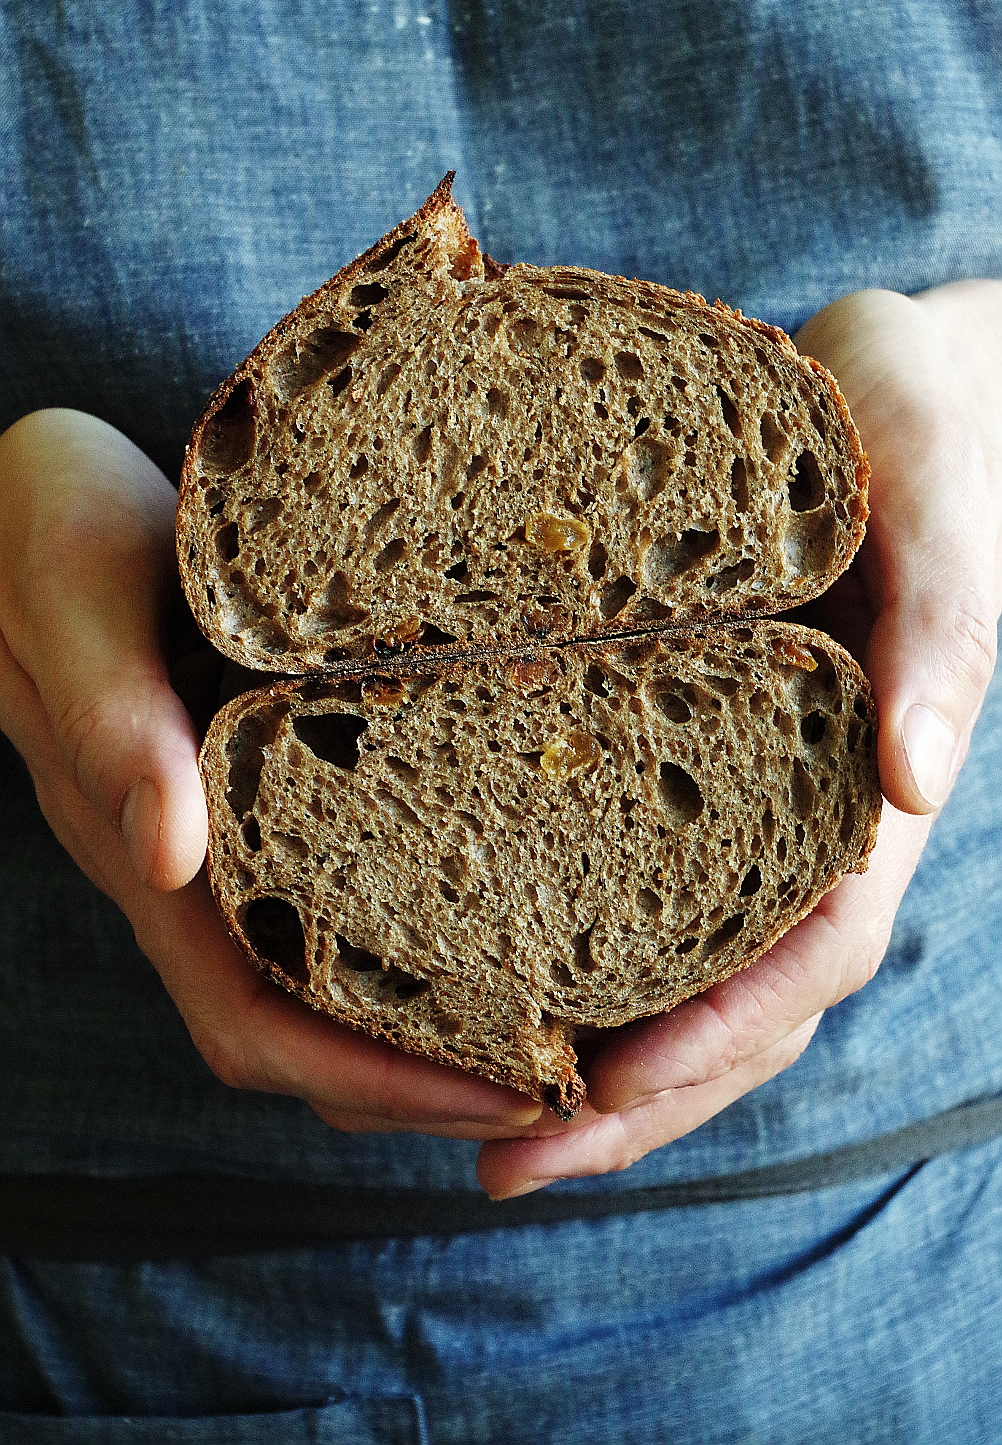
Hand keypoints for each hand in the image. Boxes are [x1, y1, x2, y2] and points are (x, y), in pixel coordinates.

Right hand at [0, 409, 540, 1139]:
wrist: (17, 505)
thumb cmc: (46, 538)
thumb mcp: (81, 606)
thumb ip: (115, 727)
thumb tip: (167, 855)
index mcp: (149, 859)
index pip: (258, 1026)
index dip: (376, 1081)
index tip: (505, 1095)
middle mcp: (183, 877)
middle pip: (297, 1039)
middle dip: (423, 1087)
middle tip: (561, 1089)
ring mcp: (211, 847)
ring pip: (311, 988)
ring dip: (418, 1034)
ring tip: (544, 1033)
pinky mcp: (240, 798)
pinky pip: (321, 908)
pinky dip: (402, 946)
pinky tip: (483, 917)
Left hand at [478, 282, 1001, 1197]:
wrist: (891, 388)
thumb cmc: (922, 442)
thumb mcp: (941, 510)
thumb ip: (946, 630)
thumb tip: (916, 776)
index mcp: (869, 796)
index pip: (800, 959)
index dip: (709, 1037)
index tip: (598, 1097)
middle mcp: (806, 825)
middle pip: (729, 1003)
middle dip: (628, 1101)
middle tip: (501, 1164)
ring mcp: (750, 809)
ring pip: (678, 970)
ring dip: (590, 1061)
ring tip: (473, 1122)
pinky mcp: (687, 764)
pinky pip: (633, 888)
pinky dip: (571, 955)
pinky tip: (478, 983)